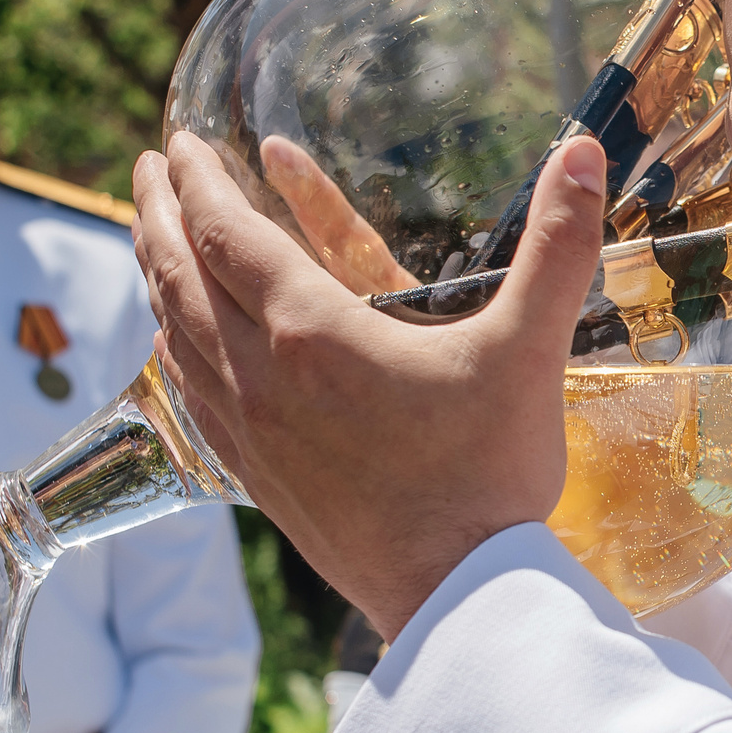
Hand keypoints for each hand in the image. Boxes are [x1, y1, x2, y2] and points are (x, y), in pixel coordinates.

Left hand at [132, 128, 608, 640]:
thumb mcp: (528, 349)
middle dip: (159, 212)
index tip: (179, 141)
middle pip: (179, 274)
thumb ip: (558, 247)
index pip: (225, 234)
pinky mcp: (254, 474)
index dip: (197, 180)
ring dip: (157, 274)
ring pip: (174, 333)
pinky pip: (190, 390)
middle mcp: (260, 374)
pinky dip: (173, 344)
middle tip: (148, 168)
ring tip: (154, 239)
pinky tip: (179, 341)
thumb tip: (583, 151)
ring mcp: (249, 429)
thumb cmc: (490, 473)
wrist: (455, 591)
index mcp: (312, 331)